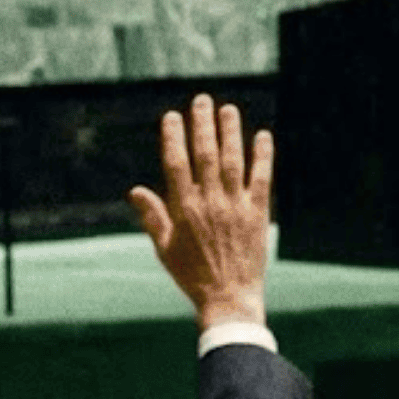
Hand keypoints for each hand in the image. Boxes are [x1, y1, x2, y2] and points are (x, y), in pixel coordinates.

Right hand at [129, 95, 273, 329]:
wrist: (228, 297)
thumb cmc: (193, 276)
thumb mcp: (165, 248)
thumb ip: (153, 217)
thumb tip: (135, 190)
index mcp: (184, 209)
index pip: (176, 164)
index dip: (174, 137)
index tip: (173, 116)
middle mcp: (210, 202)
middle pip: (205, 155)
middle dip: (202, 125)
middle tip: (202, 100)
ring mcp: (236, 206)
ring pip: (233, 161)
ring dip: (231, 133)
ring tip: (228, 109)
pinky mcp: (258, 213)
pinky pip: (262, 178)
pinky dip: (263, 156)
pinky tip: (263, 136)